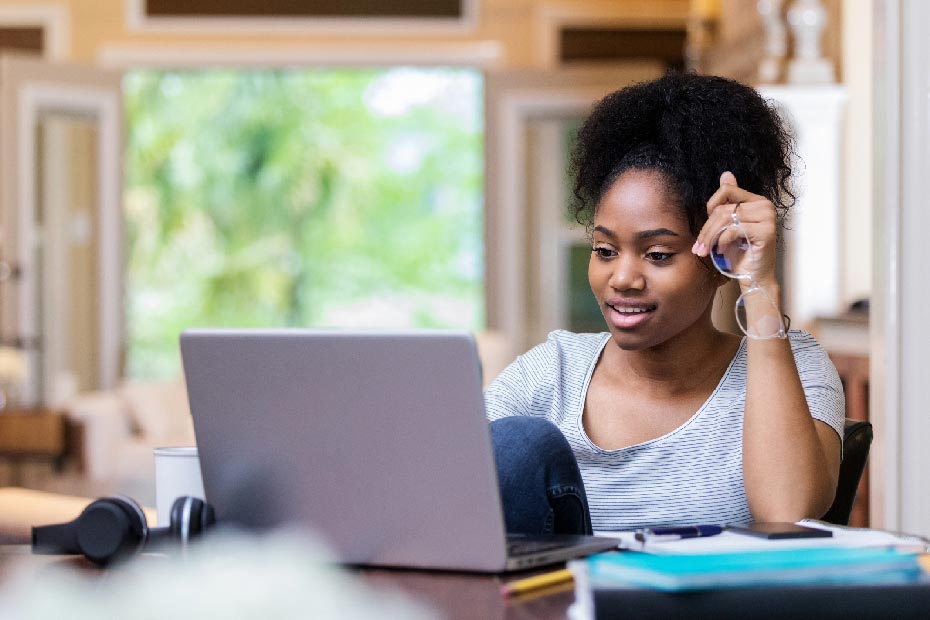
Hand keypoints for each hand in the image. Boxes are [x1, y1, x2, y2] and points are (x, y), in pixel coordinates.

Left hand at [692, 171, 777, 290]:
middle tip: (698, 247)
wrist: (753, 277)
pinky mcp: (766, 231)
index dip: (711, 206)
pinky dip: (722, 241)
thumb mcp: (728, 226)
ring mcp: (768, 218)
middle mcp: (765, 206)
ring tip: (705, 250)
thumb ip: (727, 203)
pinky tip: (720, 251)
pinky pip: (733, 229)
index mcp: (757, 201)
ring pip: (726, 218)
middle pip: (723, 208)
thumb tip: (726, 174)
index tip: (705, 226)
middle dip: (706, 229)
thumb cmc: (739, 254)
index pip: (726, 190)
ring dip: (710, 237)